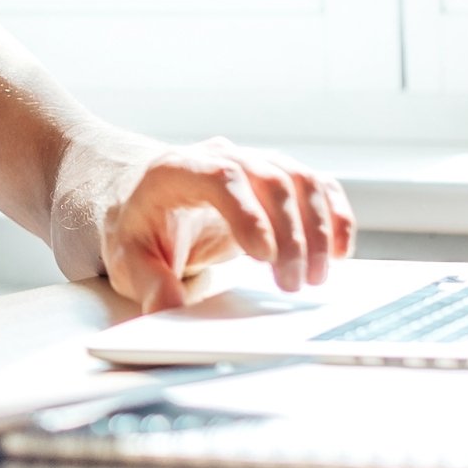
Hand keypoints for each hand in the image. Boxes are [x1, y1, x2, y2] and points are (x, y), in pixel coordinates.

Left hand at [97, 138, 356, 312]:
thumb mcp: (127, 257)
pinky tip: (341, 253)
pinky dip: (335, 217)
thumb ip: (148, 282)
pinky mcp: (278, 178)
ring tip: (316, 279)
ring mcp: (254, 162)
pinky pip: (318, 187)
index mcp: (178, 169)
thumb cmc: (137, 225)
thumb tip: (167, 312)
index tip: (263, 256)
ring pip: (302, 181)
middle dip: (290, 235)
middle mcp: (222, 156)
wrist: (143, 195)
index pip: (222, 178)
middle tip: (293, 284)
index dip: (248, 213)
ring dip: (319, 229)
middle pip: (271, 180)